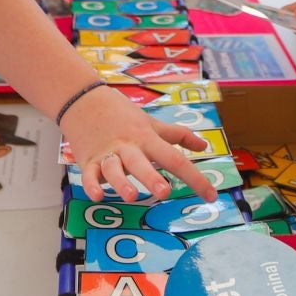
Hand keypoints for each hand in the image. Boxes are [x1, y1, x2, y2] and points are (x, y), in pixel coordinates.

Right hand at [61, 85, 216, 203]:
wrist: (84, 99)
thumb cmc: (122, 114)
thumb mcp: (152, 123)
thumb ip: (178, 135)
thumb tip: (204, 146)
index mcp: (148, 139)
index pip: (175, 158)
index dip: (195, 178)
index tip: (211, 196)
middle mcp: (129, 147)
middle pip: (142, 163)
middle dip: (152, 178)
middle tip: (164, 192)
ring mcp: (108, 154)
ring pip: (114, 169)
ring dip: (121, 182)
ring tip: (131, 196)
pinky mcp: (88, 160)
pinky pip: (88, 175)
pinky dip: (91, 185)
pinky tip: (97, 196)